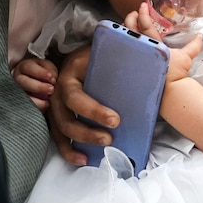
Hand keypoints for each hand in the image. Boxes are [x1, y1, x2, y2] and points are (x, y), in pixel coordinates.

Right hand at [11, 57, 56, 109]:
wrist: (34, 80)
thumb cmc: (42, 72)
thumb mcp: (46, 67)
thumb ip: (50, 71)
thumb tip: (52, 79)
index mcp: (24, 67)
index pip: (28, 67)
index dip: (40, 73)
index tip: (51, 77)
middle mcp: (17, 78)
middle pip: (24, 82)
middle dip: (38, 87)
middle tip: (51, 89)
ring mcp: (16, 90)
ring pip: (21, 96)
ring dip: (36, 100)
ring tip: (47, 102)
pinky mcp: (20, 101)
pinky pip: (25, 106)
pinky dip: (35, 107)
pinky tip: (44, 106)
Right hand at [47, 44, 115, 165]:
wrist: (91, 52)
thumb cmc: (105, 51)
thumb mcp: (113, 45)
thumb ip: (127, 44)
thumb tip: (145, 43)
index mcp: (72, 70)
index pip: (76, 95)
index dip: (93, 111)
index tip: (115, 120)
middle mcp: (59, 87)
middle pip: (65, 116)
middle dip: (86, 132)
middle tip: (110, 139)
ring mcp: (57, 102)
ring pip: (61, 128)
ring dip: (80, 142)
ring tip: (103, 147)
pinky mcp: (59, 114)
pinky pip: (58, 136)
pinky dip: (69, 150)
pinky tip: (83, 159)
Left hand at [125, 4, 200, 86]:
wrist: (168, 91)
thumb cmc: (176, 73)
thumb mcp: (186, 58)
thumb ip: (193, 46)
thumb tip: (200, 36)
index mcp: (156, 45)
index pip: (147, 26)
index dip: (144, 14)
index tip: (142, 5)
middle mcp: (143, 49)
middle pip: (131, 30)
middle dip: (130, 18)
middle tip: (133, 13)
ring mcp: (136, 57)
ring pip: (124, 39)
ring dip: (125, 29)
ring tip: (128, 25)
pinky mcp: (133, 63)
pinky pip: (124, 50)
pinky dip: (122, 42)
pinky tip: (122, 39)